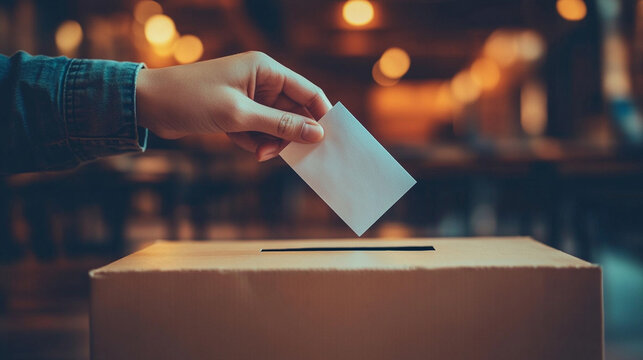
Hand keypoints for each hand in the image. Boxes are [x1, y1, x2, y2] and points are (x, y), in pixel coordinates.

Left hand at [135, 51, 331, 160]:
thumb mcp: (239, 115)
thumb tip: (317, 134)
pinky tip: (242, 146)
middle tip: (283, 154)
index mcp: (265, 69)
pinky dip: (254, 142)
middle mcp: (260, 81)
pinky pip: (258, 131)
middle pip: (292, 112)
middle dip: (289, 135)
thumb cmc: (192, 99)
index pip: (307, 91)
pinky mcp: (236, 113)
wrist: (148, 105)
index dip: (320, 115)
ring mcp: (248, 98)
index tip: (328, 141)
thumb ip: (280, 125)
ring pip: (275, 125)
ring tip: (258, 154)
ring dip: (270, 142)